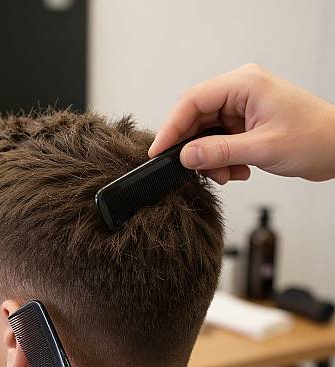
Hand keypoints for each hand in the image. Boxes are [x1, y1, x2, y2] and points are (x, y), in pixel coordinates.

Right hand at [149, 63, 334, 183]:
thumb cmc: (316, 138)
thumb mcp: (263, 148)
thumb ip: (219, 152)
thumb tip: (185, 156)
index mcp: (244, 84)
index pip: (192, 101)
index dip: (171, 127)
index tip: (158, 151)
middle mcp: (239, 92)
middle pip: (195, 118)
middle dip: (194, 149)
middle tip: (194, 170)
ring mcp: (241, 109)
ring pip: (205, 134)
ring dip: (210, 159)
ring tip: (227, 173)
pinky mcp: (243, 125)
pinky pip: (218, 143)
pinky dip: (221, 161)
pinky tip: (237, 170)